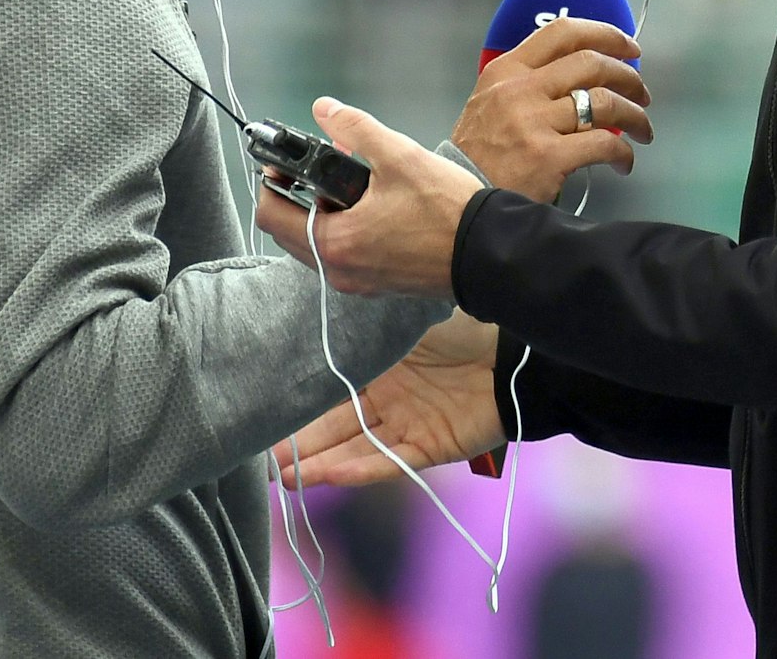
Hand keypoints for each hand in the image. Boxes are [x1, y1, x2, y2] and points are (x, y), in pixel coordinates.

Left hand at [256, 97, 483, 296]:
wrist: (490, 254)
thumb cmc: (444, 207)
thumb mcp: (399, 156)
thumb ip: (355, 128)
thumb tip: (323, 108)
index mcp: (334, 242)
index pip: (271, 215)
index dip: (270, 182)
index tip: (283, 161)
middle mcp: (338, 271)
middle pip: (289, 233)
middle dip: (294, 198)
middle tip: (316, 168)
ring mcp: (358, 283)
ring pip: (315, 246)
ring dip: (318, 214)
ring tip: (348, 183)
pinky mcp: (378, 285)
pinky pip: (341, 257)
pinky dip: (340, 231)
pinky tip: (369, 206)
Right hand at [273, 310, 502, 488]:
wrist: (517, 350)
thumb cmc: (466, 324)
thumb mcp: (406, 317)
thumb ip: (368, 322)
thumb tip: (326, 299)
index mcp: (379, 366)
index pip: (330, 390)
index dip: (299, 403)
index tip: (263, 410)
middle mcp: (386, 399)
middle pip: (334, 427)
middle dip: (299, 443)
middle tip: (259, 456)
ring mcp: (405, 427)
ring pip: (354, 450)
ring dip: (320, 464)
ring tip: (283, 476)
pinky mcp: (428, 449)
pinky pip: (388, 463)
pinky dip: (359, 470)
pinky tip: (329, 475)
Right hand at [451, 16, 651, 200]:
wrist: (460, 199)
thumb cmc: (479, 152)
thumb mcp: (490, 100)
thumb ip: (528, 83)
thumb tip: (582, 79)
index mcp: (507, 69)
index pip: (562, 32)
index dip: (605, 34)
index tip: (629, 47)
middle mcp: (521, 89)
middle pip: (591, 63)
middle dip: (628, 76)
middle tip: (641, 94)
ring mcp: (535, 122)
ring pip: (604, 102)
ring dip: (634, 115)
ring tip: (642, 130)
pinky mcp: (549, 157)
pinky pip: (604, 144)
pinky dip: (624, 153)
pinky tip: (624, 162)